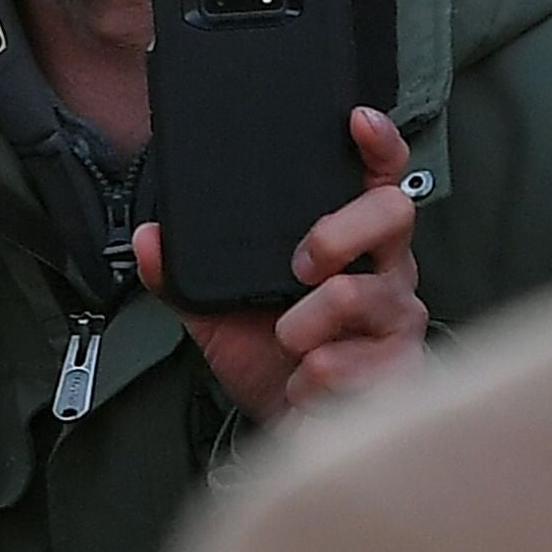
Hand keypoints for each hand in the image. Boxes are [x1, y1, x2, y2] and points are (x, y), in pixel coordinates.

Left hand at [133, 105, 427, 424]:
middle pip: (392, 212)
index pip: (377, 174)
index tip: (356, 121)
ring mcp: (399, 316)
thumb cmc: (268, 358)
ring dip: (311, 321)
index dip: (377, 142)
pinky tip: (305, 383)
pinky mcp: (402, 369)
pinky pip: (361, 361)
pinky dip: (318, 375)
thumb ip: (183, 272)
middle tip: (299, 263)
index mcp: (349, 236)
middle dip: (340, 231)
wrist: (286, 430)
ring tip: (288, 341)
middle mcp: (385, 266)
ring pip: (366, 293)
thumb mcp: (217, 308)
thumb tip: (149, 239)